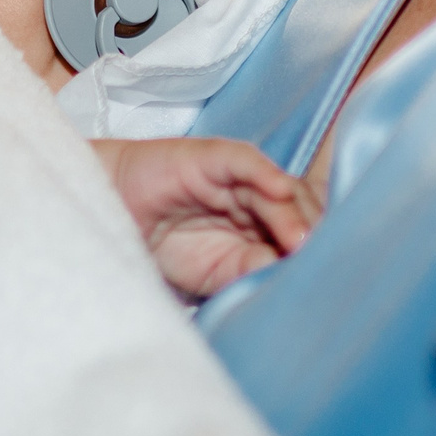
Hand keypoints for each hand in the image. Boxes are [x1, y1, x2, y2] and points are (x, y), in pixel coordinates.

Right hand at [92, 137, 319, 299]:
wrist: (111, 218)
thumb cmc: (161, 248)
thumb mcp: (215, 274)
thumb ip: (250, 273)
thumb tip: (288, 278)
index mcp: (261, 226)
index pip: (301, 231)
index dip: (315, 248)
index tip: (325, 273)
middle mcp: (256, 198)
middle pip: (299, 208)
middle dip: (310, 233)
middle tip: (317, 260)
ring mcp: (236, 177)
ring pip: (278, 188)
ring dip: (292, 214)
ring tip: (299, 242)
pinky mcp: (212, 157)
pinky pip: (246, 161)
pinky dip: (265, 174)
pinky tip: (280, 190)